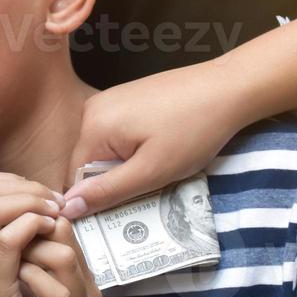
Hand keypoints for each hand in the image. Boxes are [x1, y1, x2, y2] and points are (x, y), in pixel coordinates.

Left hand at [17, 216, 122, 296]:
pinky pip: (57, 295)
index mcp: (76, 275)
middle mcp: (84, 287)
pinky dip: (29, 281)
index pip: (57, 219)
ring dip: (21, 248)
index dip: (21, 209)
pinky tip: (4, 283)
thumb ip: (30, 268)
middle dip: (18, 221)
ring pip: (61, 254)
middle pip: (60, 227)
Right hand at [61, 59, 252, 219]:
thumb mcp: (152, 171)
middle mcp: (92, 108)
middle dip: (117, 179)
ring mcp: (110, 99)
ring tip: (161, 161)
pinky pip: (118, 134)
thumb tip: (68, 208)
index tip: (129, 205)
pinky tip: (162, 145)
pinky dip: (135, 147)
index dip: (100, 197)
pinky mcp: (126, 97)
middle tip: (153, 182)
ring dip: (128, 164)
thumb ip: (107, 191)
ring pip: (106, 149)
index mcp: (93, 125)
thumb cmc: (195, 129)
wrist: (229, 87)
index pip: (76, 178)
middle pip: (90, 162)